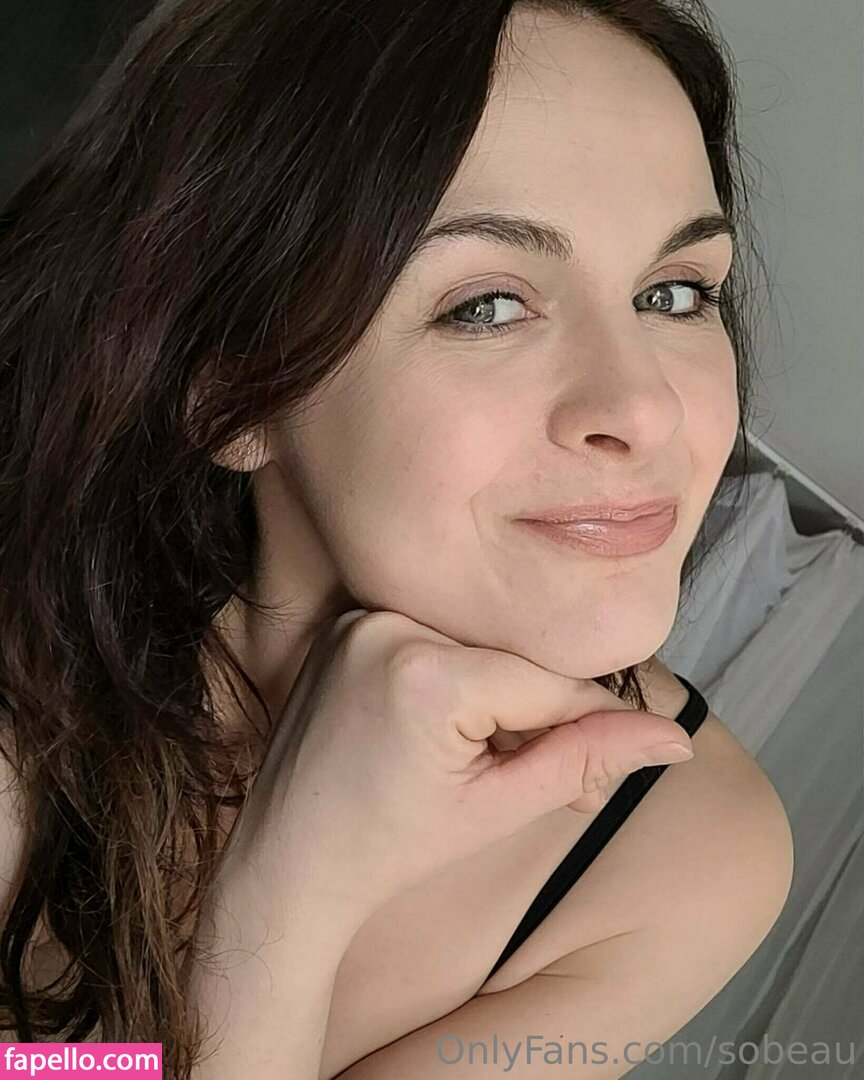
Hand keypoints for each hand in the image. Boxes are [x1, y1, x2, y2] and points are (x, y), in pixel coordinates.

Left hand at [217, 609, 694, 921]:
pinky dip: (455, 671)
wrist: (288, 860)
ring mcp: (361, 619)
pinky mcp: (347, 622)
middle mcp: (389, 626)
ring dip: (500, 689)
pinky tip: (441, 724)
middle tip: (552, 771)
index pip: (548, 680)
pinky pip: (432, 634)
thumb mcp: (498, 809)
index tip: (624, 744)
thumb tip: (673, 738)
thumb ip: (585, 760)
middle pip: (512, 656)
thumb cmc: (390, 848)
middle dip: (542, 708)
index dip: (592, 715)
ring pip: (476, 644)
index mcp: (428, 675)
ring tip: (489, 751)